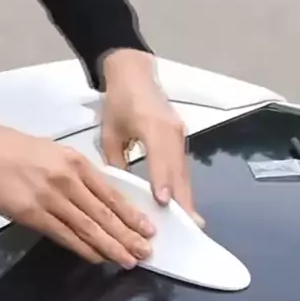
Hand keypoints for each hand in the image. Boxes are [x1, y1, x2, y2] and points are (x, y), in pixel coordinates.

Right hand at [0, 99, 154, 267]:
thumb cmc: (17, 150)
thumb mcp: (56, 154)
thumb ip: (79, 175)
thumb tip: (101, 200)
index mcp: (77, 163)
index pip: (112, 193)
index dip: (132, 214)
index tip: (149, 229)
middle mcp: (68, 180)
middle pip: (105, 213)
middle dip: (128, 235)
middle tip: (146, 252)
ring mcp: (50, 198)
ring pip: (88, 227)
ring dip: (111, 246)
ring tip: (129, 260)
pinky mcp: (31, 213)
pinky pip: (64, 235)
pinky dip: (83, 248)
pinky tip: (97, 257)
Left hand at [100, 50, 204, 226]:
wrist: (134, 74)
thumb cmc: (118, 102)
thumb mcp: (109, 133)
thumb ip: (116, 162)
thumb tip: (122, 192)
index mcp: (152, 125)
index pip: (160, 157)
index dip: (162, 180)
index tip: (164, 203)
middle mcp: (172, 131)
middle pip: (179, 170)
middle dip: (183, 199)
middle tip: (188, 227)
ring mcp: (180, 135)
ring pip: (184, 171)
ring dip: (187, 197)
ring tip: (190, 223)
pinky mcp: (181, 139)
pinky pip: (183, 167)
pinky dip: (183, 186)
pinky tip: (183, 205)